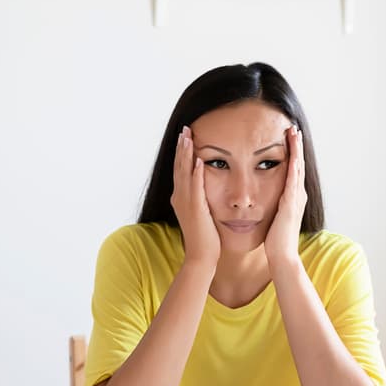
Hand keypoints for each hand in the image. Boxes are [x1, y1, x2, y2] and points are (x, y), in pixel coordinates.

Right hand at [170, 125, 220, 269]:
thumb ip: (200, 200)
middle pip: (179, 166)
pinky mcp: (196, 209)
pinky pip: (196, 187)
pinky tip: (200, 160)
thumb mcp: (201, 214)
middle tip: (184, 128)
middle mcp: (180, 197)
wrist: (202, 257)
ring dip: (186, 154)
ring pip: (184, 173)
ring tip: (188, 137)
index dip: (182, 153)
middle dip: (182, 147)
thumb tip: (205, 191)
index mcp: (181, 198)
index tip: (185, 136)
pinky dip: (197, 173)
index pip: (180, 170)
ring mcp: (186, 203)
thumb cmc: (205, 238)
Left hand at [265, 125, 306, 269]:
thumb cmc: (276, 240)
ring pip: (297, 167)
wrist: (282, 256)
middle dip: (296, 146)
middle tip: (294, 127)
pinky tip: (292, 154)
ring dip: (296, 150)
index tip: (288, 138)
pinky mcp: (291, 203)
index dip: (292, 153)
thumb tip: (268, 200)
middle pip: (298, 164)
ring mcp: (296, 198)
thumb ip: (274, 206)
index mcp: (292, 197)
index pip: (292, 170)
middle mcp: (297, 195)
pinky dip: (293, 164)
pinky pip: (293, 179)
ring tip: (294, 133)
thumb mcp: (275, 217)